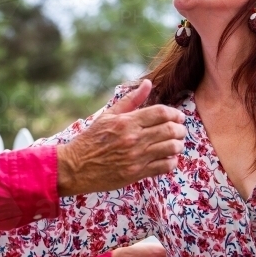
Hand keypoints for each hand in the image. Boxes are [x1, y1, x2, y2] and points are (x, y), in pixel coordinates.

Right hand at [56, 80, 186, 195]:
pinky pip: (163, 166)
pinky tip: (168, 158)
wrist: (75, 167)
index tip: (178, 116)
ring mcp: (136, 157)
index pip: (161, 113)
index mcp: (127, 122)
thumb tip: (148, 83)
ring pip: (170, 148)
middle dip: (180, 128)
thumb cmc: (91, 139)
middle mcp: (133, 139)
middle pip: (169, 129)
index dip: (174, 113)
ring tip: (176, 143)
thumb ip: (131, 100)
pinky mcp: (136, 173)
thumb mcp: (108, 115)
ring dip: (178, 145)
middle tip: (180, 129)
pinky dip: (172, 161)